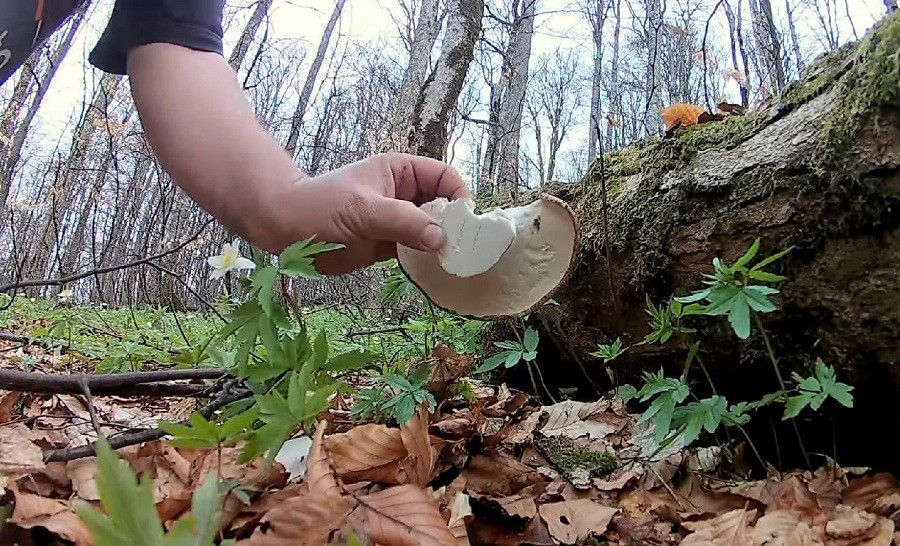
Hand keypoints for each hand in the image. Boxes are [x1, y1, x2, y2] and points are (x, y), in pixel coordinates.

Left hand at [261, 153, 467, 273]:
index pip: (444, 177)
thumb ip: (402, 222)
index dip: (458, 196)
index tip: (463, 221)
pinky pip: (418, 252)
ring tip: (453, 263)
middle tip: (462, 248)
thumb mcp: (363, 209)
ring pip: (433, 232)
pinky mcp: (389, 246)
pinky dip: (428, 261)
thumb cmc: (319, 206)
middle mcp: (404, 196)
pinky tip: (435, 272)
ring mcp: (398, 222)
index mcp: (401, 172)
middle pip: (444, 207)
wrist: (284, 229)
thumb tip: (440, 238)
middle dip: (455, 225)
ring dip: (443, 246)